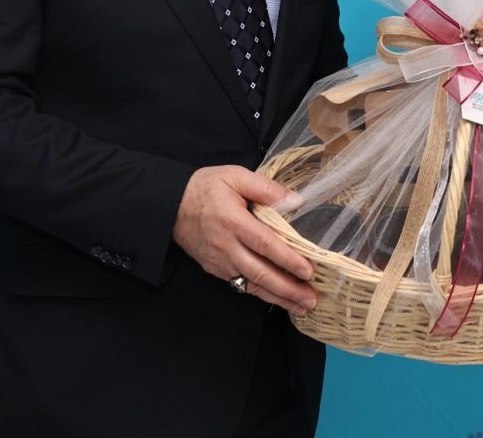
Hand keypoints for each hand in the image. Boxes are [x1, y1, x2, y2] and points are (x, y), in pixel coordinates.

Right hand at [172, 165, 317, 314]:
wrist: (171, 207)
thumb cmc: (206, 188)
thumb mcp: (235, 176)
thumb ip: (266, 188)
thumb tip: (296, 201)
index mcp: (233, 221)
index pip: (265, 244)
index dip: (287, 259)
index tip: (308, 270)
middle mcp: (227, 246)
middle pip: (261, 273)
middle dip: (288, 289)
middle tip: (312, 299)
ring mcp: (221, 262)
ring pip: (253, 285)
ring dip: (279, 297)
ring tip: (302, 306)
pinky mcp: (217, 270)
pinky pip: (242, 284)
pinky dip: (262, 294)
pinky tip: (280, 298)